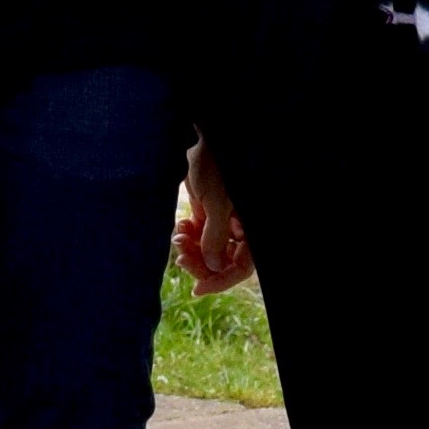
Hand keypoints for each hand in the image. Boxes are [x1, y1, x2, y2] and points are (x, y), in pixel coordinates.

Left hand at [175, 144, 254, 294]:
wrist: (202, 138)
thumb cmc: (217, 164)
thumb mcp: (218, 201)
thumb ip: (215, 236)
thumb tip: (211, 267)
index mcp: (251, 226)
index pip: (242, 266)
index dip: (221, 280)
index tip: (197, 289)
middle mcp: (241, 227)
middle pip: (222, 261)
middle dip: (200, 262)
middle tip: (180, 257)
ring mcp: (224, 220)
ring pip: (207, 250)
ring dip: (191, 249)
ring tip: (178, 236)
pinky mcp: (210, 212)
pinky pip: (199, 236)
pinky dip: (187, 235)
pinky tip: (180, 226)